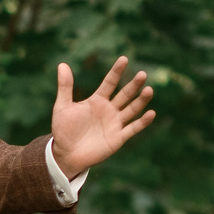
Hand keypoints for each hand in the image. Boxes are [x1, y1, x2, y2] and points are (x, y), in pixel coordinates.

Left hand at [50, 56, 155, 173]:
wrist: (65, 154)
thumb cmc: (64, 130)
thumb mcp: (62, 107)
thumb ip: (65, 86)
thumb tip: (62, 64)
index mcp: (97, 100)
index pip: (109, 83)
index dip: (116, 71)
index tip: (124, 59)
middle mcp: (109, 110)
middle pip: (125, 94)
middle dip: (133, 85)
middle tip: (142, 75)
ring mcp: (115, 123)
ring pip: (132, 109)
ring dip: (141, 101)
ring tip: (149, 90)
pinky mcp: (118, 137)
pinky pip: (133, 128)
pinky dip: (142, 122)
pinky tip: (151, 113)